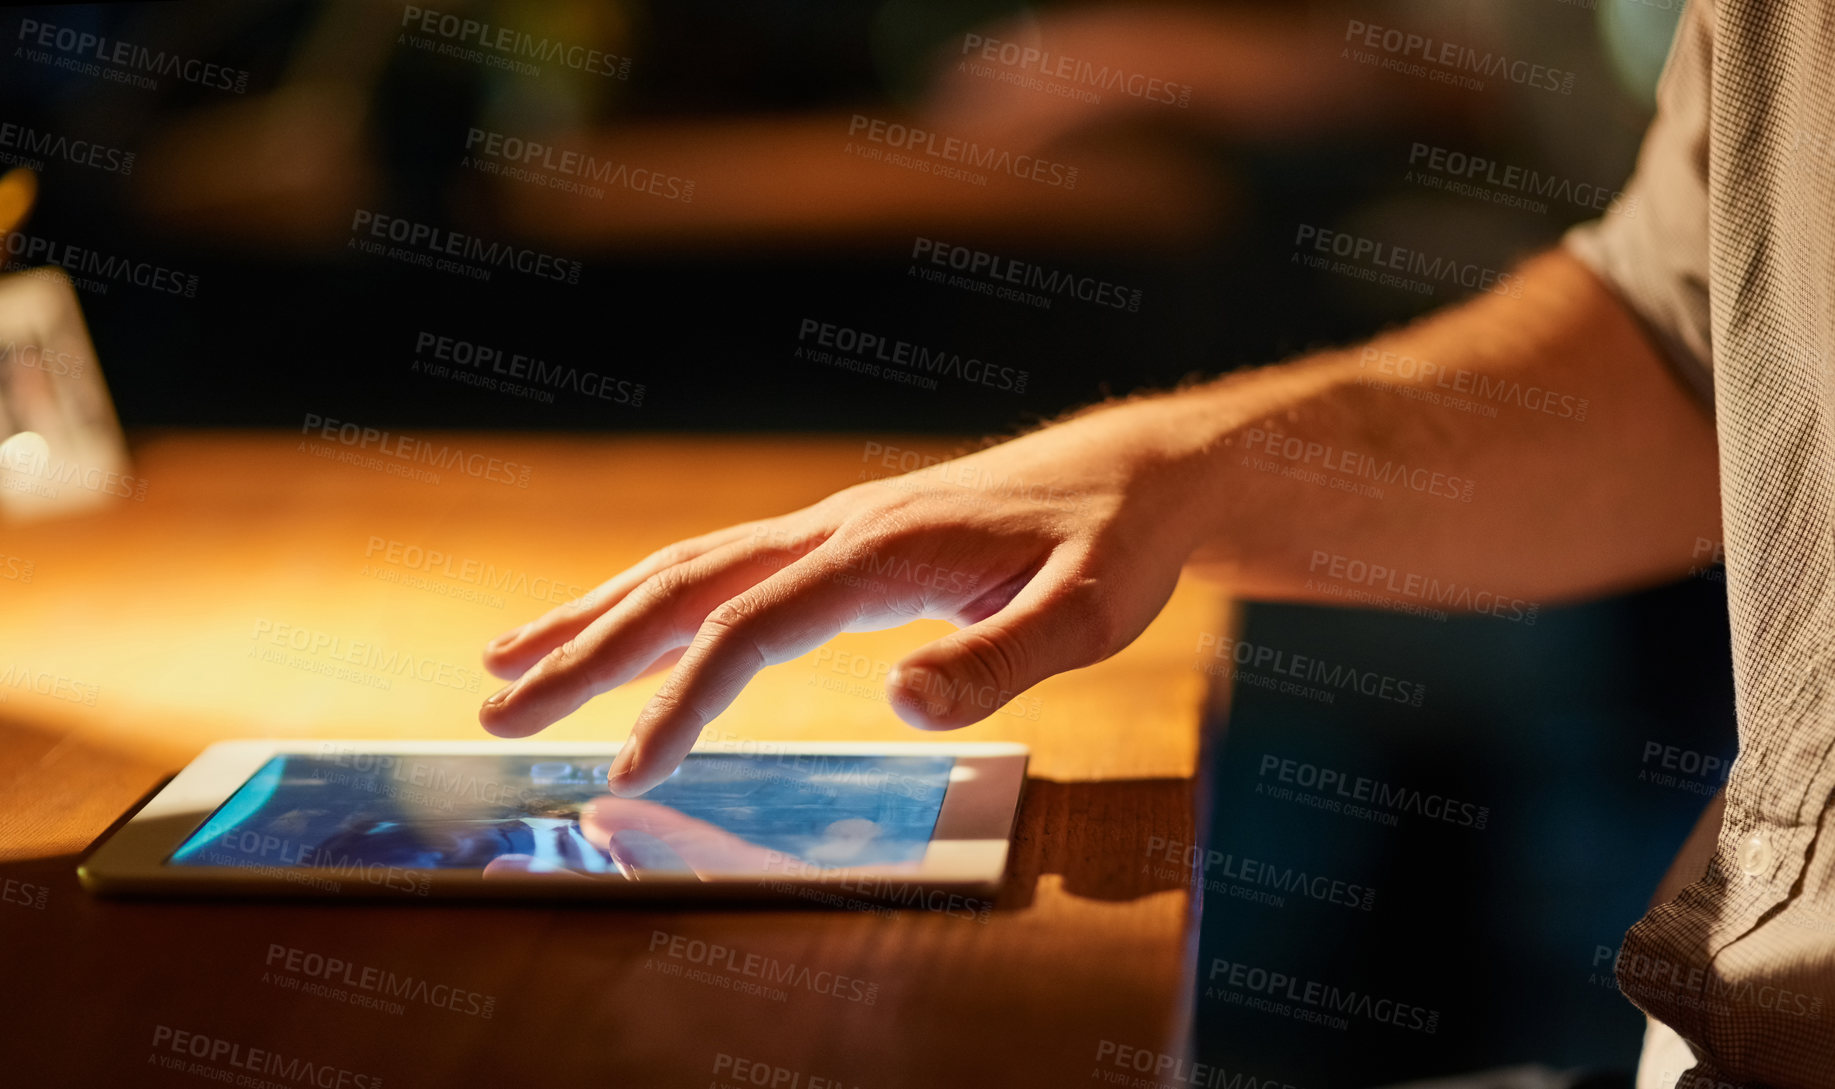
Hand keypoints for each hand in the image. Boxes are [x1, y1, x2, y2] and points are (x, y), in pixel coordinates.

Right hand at [477, 395, 1221, 795]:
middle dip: (584, 651)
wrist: (1140, 469)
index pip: (748, 630)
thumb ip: (995, 660)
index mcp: (878, 551)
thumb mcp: (1084, 614)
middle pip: (683, 586)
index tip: (626, 774)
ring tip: (508, 659)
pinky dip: (656, 596)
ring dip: (595, 614)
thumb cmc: (1114, 544)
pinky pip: (724, 564)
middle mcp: (836, 528)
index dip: (680, 702)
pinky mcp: (843, 536)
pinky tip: (628, 626)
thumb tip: (897, 705)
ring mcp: (833, 525)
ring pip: (687, 565)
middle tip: (495, 709)